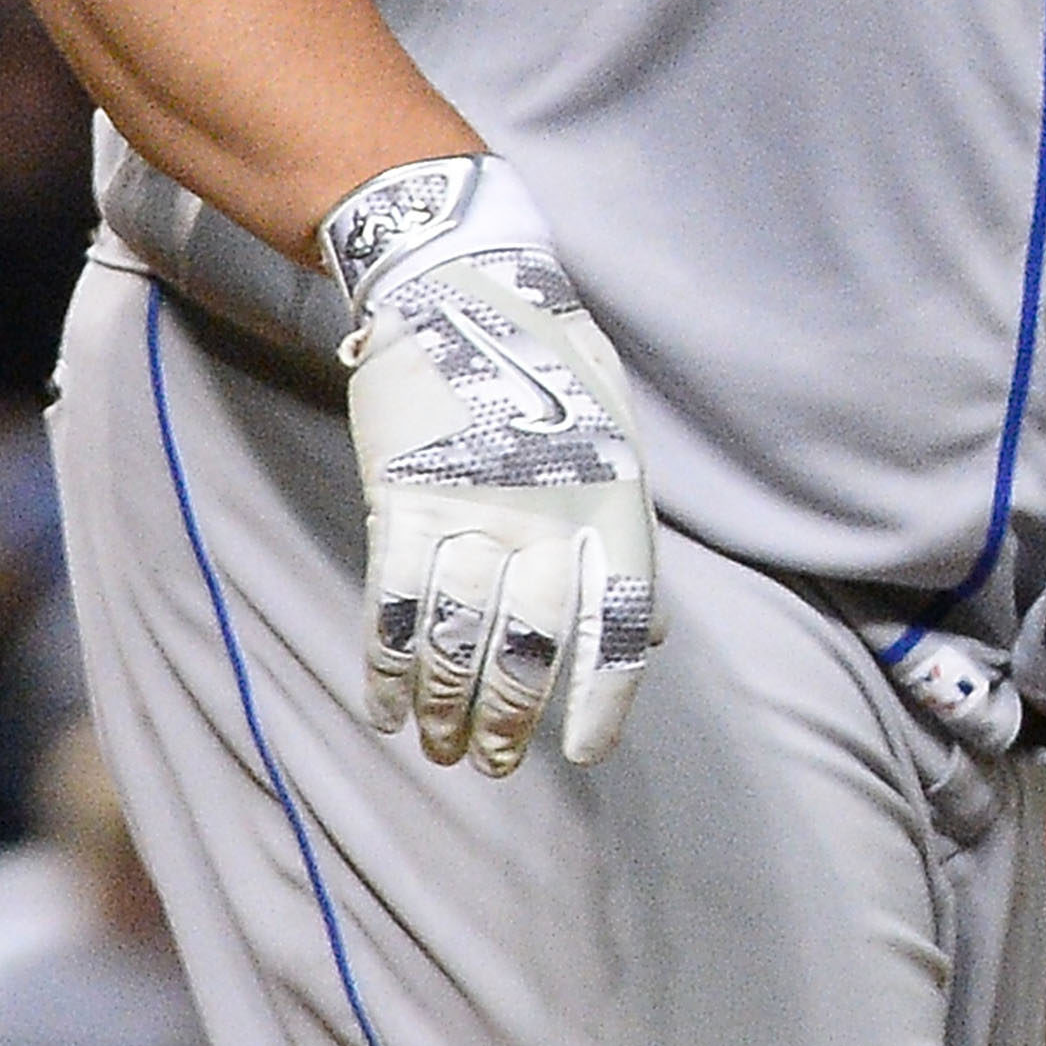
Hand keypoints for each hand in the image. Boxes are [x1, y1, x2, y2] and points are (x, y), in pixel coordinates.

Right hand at [324, 155, 661, 775]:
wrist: (456, 282)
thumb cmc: (549, 364)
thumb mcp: (618, 435)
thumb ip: (629, 537)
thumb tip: (659, 636)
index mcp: (611, 496)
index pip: (621, 617)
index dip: (607, 693)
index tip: (586, 752)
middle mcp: (546, 510)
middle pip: (533, 640)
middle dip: (511, 715)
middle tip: (494, 763)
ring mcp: (471, 504)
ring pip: (459, 635)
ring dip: (447, 705)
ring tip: (442, 750)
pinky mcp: (402, 495)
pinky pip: (395, 602)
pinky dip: (388, 665)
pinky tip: (387, 709)